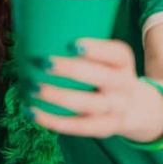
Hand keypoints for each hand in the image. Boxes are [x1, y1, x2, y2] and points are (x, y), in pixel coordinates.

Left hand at [29, 38, 144, 137]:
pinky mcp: (104, 128)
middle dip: (72, 70)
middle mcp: (124, 85)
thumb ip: (80, 49)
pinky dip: (52, 120)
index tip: (72, 45)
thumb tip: (33, 35)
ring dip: (58, 97)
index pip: (117, 53)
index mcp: (123, 62)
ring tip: (33, 88)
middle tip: (44, 63)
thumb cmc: (102, 71)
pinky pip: (78, 128)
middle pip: (103, 78)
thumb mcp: (104, 58)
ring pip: (89, 105)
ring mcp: (116, 109)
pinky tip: (31, 111)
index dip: (96, 49)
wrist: (131, 106)